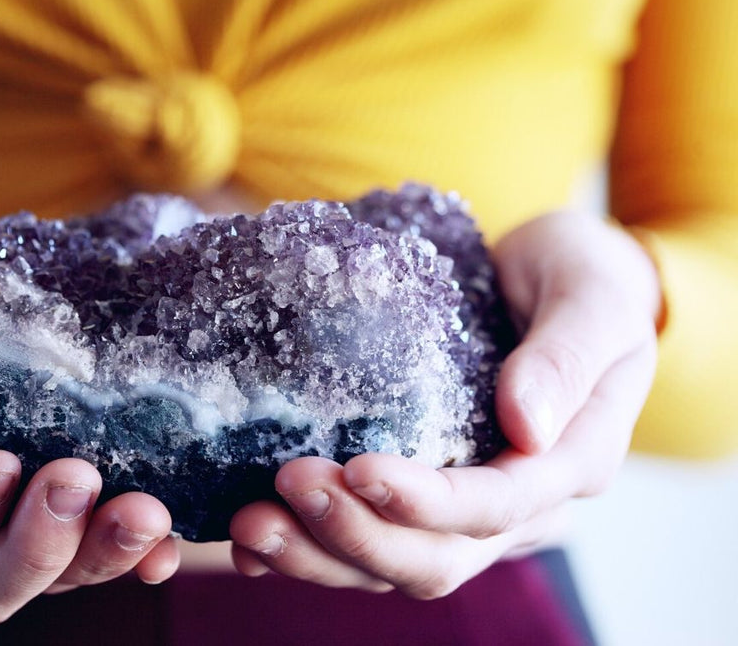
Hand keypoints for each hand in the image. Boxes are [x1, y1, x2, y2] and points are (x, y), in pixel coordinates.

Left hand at [229, 211, 660, 596]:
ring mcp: (464, 508)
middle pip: (435, 557)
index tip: (360, 467)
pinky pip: (366, 539)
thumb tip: (526, 428)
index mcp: (568, 463)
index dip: (427, 501)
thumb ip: (567, 357)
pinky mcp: (421, 495)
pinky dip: (308, 549)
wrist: (558, 281)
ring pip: (391, 564)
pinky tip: (251, 544)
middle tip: (286, 486)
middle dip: (356, 535)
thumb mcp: (593, 296)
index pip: (496, 507)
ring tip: (250, 526)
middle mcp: (516, 504)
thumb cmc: (583, 279)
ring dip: (317, 553)